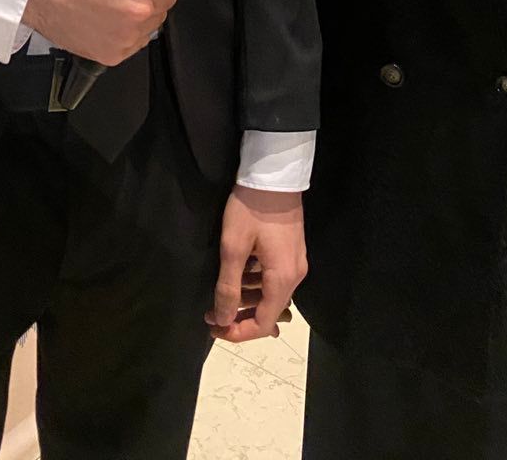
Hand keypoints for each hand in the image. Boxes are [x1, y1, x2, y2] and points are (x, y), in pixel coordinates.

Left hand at [206, 187, 305, 342]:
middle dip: (239, 317)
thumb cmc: (251, 209)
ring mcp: (295, 263)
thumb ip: (228, 287)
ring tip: (220, 294)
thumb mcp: (233, 247)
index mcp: (282, 279)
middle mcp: (295, 276)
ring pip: (271, 295)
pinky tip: (238, 275)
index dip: (237, 333)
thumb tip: (223, 320)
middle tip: (211, 313)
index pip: (263, 323)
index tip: (214, 328)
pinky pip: (274, 279)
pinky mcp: (291, 252)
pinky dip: (255, 284)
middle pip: (268, 312)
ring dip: (246, 300)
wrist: (274, 173)